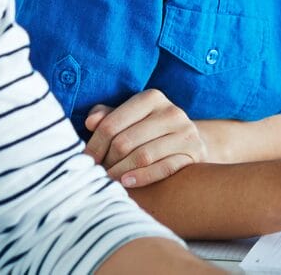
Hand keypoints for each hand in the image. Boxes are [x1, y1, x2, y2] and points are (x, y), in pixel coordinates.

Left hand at [83, 89, 206, 187]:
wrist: (189, 141)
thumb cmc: (150, 130)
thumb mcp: (130, 118)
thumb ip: (108, 116)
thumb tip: (91, 122)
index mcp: (151, 97)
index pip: (111, 124)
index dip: (94, 145)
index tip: (85, 161)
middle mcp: (171, 111)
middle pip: (125, 141)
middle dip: (107, 161)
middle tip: (96, 174)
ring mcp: (186, 132)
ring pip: (143, 156)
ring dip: (120, 172)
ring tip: (108, 181)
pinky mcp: (195, 153)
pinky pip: (164, 168)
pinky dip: (142, 177)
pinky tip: (127, 182)